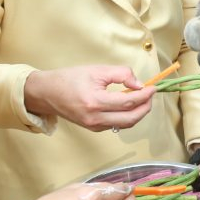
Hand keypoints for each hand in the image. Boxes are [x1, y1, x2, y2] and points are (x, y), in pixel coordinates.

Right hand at [24, 65, 154, 130]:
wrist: (47, 93)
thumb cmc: (70, 79)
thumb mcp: (96, 70)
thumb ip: (120, 74)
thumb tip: (139, 85)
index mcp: (95, 102)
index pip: (128, 102)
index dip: (144, 95)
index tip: (153, 87)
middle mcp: (95, 118)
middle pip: (131, 118)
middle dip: (145, 107)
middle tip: (151, 95)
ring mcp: (94, 126)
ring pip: (125, 124)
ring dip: (138, 113)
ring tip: (143, 99)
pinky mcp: (94, 128)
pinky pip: (116, 124)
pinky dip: (127, 116)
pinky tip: (129, 105)